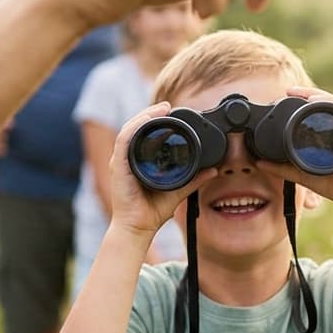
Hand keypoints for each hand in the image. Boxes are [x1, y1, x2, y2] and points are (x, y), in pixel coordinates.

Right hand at [108, 104, 216, 238]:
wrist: (138, 227)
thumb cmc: (151, 211)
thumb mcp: (178, 190)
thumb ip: (194, 179)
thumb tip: (213, 170)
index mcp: (138, 161)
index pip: (144, 133)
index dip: (155, 119)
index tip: (171, 111)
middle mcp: (127, 158)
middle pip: (136, 126)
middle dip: (151, 113)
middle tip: (168, 105)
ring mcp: (121, 161)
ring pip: (129, 129)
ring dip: (145, 116)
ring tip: (161, 109)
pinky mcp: (119, 166)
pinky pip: (124, 141)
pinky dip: (135, 128)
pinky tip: (146, 120)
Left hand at [256, 87, 332, 209]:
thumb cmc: (332, 183)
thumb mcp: (300, 172)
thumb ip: (280, 167)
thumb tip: (259, 162)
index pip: (317, 109)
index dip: (301, 100)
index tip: (285, 94)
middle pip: (325, 102)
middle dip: (306, 93)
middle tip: (289, 90)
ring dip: (315, 95)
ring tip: (298, 92)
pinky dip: (329, 103)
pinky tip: (316, 100)